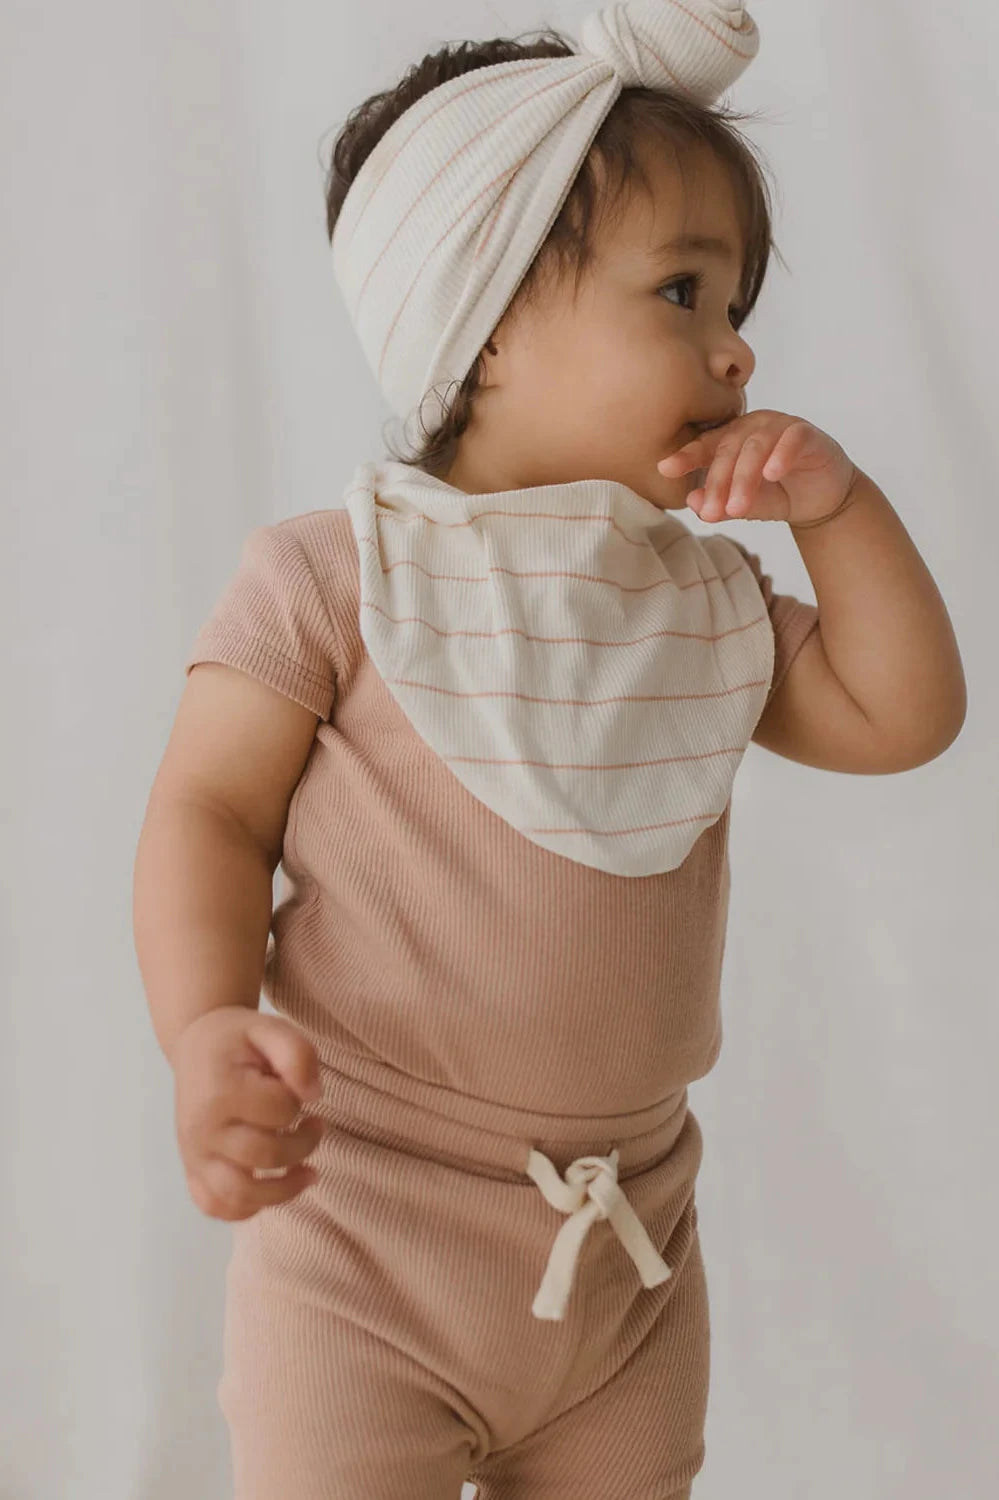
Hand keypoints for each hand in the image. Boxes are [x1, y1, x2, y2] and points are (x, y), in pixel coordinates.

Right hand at [172, 1006, 326, 1221]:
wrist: (197, 1047)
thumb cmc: (239, 1039)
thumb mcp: (272, 1028)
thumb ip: (298, 1054)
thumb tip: (313, 1096)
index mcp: (221, 1091)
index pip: (281, 1111)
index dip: (300, 1101)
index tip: (297, 1088)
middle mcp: (202, 1129)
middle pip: (266, 1156)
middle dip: (304, 1144)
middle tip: (315, 1126)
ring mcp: (193, 1154)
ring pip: (240, 1195)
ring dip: (284, 1190)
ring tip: (308, 1172)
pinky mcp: (191, 1170)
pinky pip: (215, 1206)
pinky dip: (246, 1208)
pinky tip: (270, 1189)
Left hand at [657, 408, 857, 526]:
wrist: (822, 499)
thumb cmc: (777, 495)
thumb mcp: (745, 504)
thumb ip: (721, 503)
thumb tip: (692, 502)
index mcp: (731, 439)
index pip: (704, 447)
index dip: (685, 457)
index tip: (664, 470)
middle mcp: (752, 427)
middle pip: (728, 450)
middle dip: (718, 483)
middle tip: (711, 512)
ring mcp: (779, 426)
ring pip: (756, 447)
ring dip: (744, 478)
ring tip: (738, 508)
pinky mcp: (806, 433)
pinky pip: (791, 439)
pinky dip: (781, 455)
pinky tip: (772, 474)